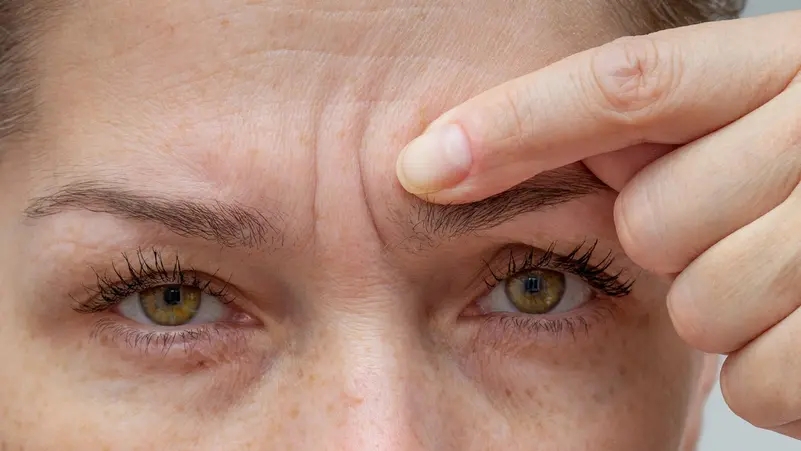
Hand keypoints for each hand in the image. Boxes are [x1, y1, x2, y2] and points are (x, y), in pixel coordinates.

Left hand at [395, 11, 800, 437]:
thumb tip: (521, 158)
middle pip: (654, 221)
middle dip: (675, 241)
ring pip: (702, 305)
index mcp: (793, 67)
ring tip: (794, 280)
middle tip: (743, 230)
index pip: (629, 86)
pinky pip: (760, 380)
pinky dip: (778, 373)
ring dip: (729, 308)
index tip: (418, 166)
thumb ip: (666, 128)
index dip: (513, 125)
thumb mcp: (764, 123)